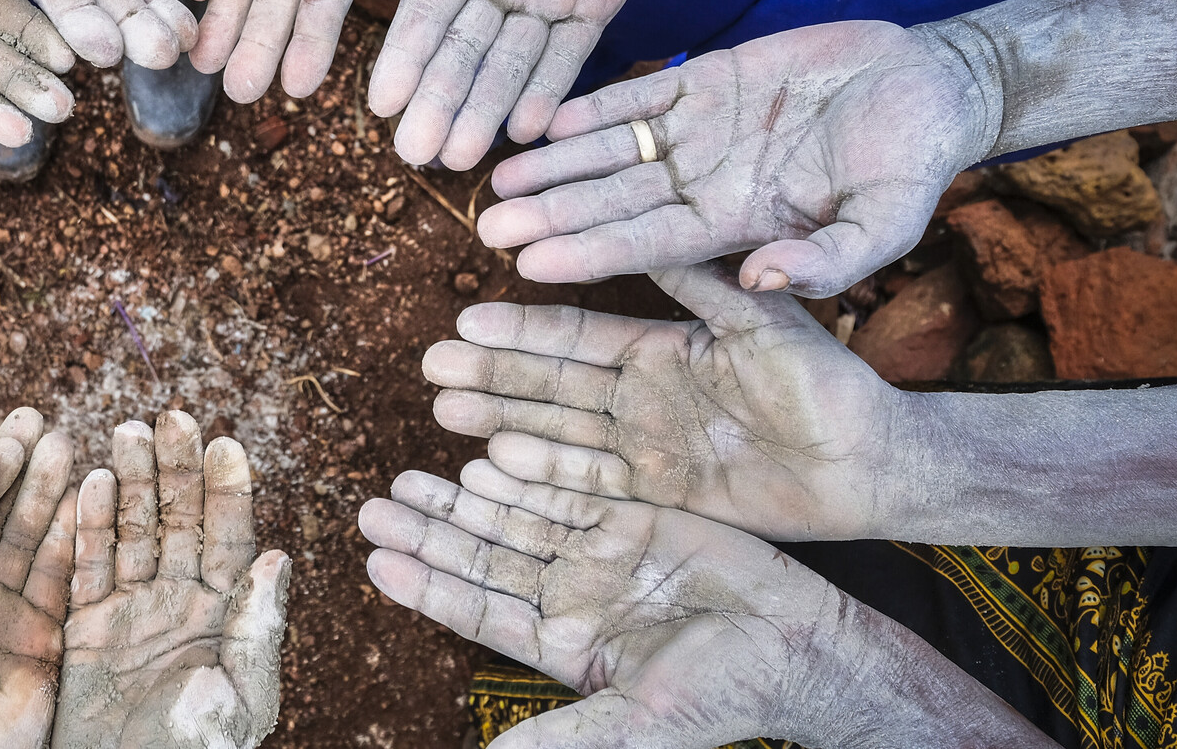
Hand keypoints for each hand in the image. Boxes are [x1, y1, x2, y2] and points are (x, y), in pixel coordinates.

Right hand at [52, 411, 290, 748]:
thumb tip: (279, 555)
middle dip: (175, 468)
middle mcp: (181, 604)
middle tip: (169, 416)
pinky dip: (87, 526)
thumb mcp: (241, 696)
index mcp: (227, 616)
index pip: (231, 538)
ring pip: (132, 532)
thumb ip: (256, 627)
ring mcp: (132, 613)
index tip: (223, 442)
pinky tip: (91, 481)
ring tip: (126, 431)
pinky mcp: (86, 631)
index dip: (227, 490)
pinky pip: (87, 567)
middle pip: (178, 520)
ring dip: (131, 482)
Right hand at [350, 0, 707, 168]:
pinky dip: (551, 89)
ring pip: (511, 60)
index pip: (429, 4)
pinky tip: (527, 129)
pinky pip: (571, 53)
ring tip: (461, 158)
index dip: (406, 53)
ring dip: (485, 108)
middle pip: (464, 47)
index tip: (380, 101)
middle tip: (415, 153)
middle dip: (440, 99)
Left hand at [364, 461, 1058, 747]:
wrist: (802, 648)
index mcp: (564, 647)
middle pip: (485, 558)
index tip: (376, 561)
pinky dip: (532, 473)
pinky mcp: (638, 517)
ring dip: (466, 499)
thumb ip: (566, 737)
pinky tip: (487, 455)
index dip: (427, 586)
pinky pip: (572, 487)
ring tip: (411, 476)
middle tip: (373, 504)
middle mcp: (574, 598)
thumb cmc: (724, 695)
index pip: (478, 612)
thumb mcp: (638, 722)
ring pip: (518, 519)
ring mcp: (603, 555)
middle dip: (431, 531)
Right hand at [423, 263, 919, 540]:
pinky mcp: (662, 491)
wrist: (870, 462)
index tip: (467, 315)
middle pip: (553, 380)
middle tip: (428, 361)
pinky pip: (592, 479)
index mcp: (666, 346)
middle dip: (491, 371)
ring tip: (442, 406)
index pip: (579, 333)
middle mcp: (646, 393)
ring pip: (559, 427)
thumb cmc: (829, 384)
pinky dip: (544, 470)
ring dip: (501, 417)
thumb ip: (706, 283)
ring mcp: (649, 443)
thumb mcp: (765, 322)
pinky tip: (492, 461)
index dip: (523, 327)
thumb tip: (653, 232)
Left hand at [478, 21, 997, 294]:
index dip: (590, 253)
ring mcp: (703, 130)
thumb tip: (763, 280)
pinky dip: (596, 104)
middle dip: (553, 215)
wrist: (931, 87)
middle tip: (487, 230)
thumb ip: (827, 257)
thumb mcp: (885, 222)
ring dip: (558, 164)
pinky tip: (547, 117)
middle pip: (615, 203)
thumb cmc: (913, 165)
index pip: (650, 246)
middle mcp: (708, 182)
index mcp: (740, 223)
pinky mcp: (709, 77)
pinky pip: (641, 93)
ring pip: (614, 150)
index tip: (532, 265)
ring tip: (500, 178)